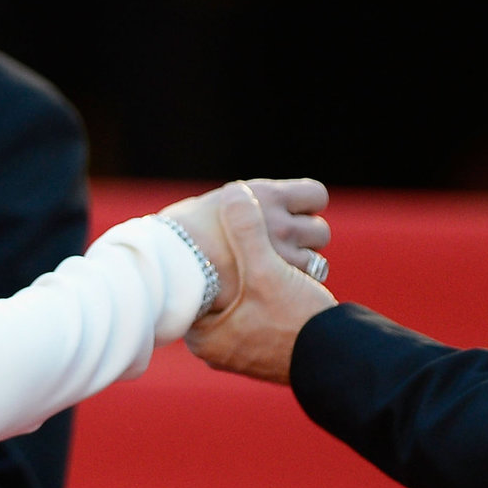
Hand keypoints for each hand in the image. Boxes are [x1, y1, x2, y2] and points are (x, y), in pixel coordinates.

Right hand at [157, 178, 331, 313]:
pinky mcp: (281, 284)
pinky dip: (293, 289)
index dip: (307, 208)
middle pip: (319, 230)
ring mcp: (283, 255)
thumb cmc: (174, 241)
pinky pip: (304, 286)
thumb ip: (227, 208)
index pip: (316, 195)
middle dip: (303, 241)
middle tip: (278, 252)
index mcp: (263, 195)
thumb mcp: (201, 209)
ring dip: (301, 266)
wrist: (168, 274)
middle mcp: (279, 222)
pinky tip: (271, 292)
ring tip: (273, 274)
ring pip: (316, 260)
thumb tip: (232, 202)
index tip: (292, 218)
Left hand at [186, 183, 336, 382]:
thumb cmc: (299, 324)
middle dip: (237, 258)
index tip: (214, 229)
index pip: (190, 282)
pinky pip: (262, 307)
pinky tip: (289, 275)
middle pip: (216, 288)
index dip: (207, 249)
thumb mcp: (268, 273)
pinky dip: (275, 287)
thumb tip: (235, 191)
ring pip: (242, 295)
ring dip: (261, 270)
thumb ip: (248, 232)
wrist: (340, 363)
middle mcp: (217, 345)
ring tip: (276, 255)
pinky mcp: (267, 346)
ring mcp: (241, 348)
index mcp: (203, 333)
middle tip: (251, 239)